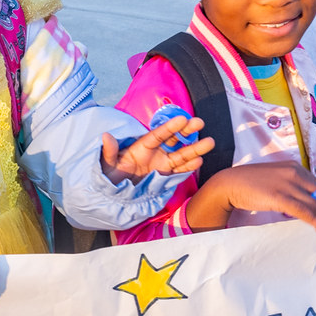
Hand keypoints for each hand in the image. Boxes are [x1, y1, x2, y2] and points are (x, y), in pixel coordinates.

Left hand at [100, 115, 214, 184]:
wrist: (115, 196)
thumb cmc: (110, 177)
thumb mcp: (106, 166)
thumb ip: (109, 152)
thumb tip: (105, 137)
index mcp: (141, 147)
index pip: (158, 135)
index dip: (169, 127)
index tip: (182, 119)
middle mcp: (155, 153)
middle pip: (173, 139)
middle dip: (186, 131)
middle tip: (200, 122)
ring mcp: (162, 164)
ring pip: (182, 154)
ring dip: (195, 148)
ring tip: (210, 142)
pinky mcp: (166, 176)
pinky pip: (180, 170)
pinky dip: (190, 166)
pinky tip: (199, 161)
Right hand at [188, 162, 315, 240]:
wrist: (230, 183)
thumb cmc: (252, 183)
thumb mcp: (277, 179)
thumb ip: (292, 187)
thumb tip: (306, 203)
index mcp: (295, 167)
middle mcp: (295, 172)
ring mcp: (287, 184)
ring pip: (313, 204)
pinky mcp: (279, 196)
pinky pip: (302, 210)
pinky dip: (314, 219)